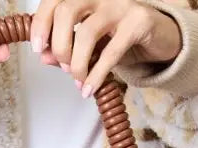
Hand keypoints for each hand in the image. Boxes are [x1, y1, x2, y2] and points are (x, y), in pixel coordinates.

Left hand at [31, 0, 181, 96]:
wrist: (161, 37)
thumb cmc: (121, 37)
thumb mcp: (90, 44)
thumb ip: (66, 47)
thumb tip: (44, 57)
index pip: (54, 0)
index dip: (41, 23)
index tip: (37, 48)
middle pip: (66, 11)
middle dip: (59, 45)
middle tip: (63, 66)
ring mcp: (120, 4)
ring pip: (86, 32)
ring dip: (77, 64)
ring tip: (78, 80)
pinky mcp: (138, 22)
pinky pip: (110, 52)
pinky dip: (96, 75)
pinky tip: (89, 89)